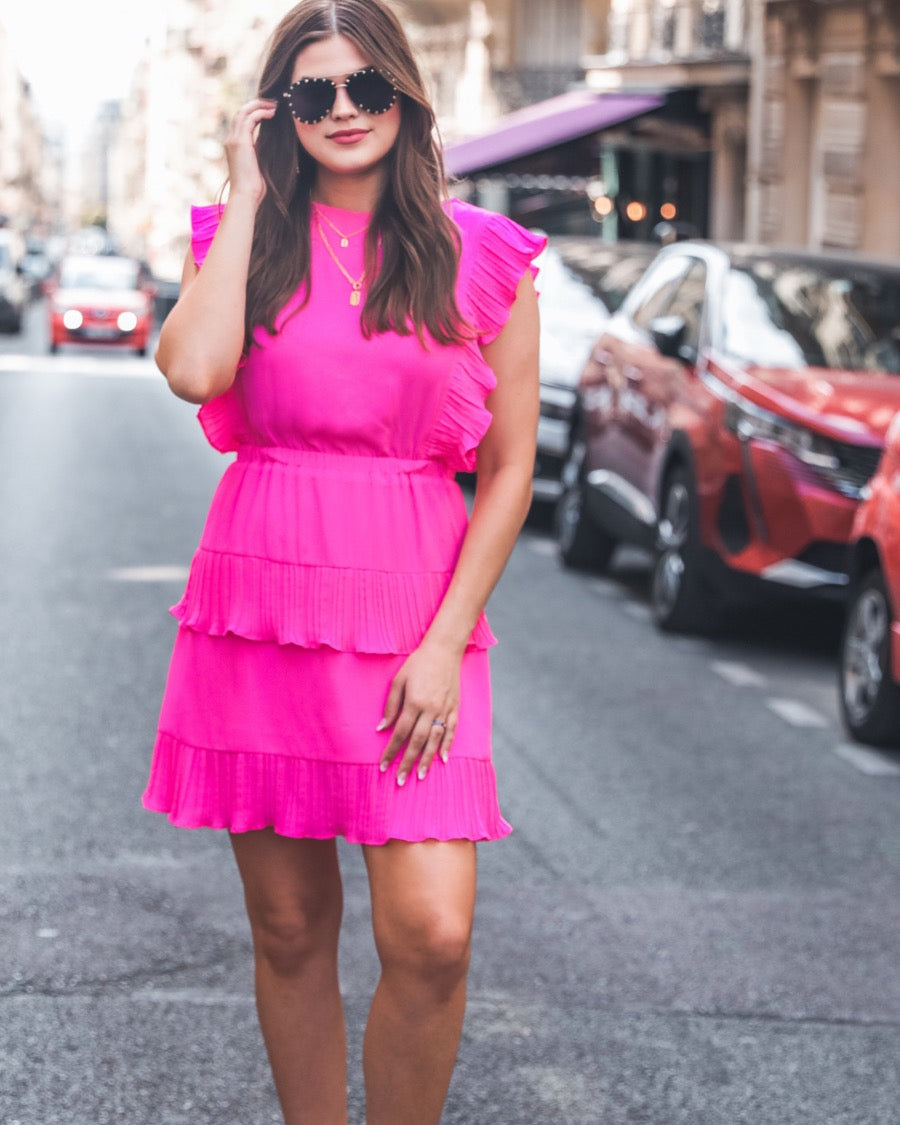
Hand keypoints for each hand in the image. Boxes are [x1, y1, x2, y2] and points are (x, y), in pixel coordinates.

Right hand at [224, 98, 277, 204]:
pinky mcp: (239, 142)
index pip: (242, 121)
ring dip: (260, 105)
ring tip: (275, 105)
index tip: (270, 110)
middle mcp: (230, 139)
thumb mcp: (258, 164)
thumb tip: (272, 144)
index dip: (255, 112)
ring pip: (244, 112)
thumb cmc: (255, 187)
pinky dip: (261, 113)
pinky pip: (249, 119)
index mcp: (234, 145)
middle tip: (274, 103)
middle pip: (241, 112)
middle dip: (257, 104)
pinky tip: (272, 113)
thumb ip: (260, 152)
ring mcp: (233, 139)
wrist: (246, 195)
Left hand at [377, 640, 461, 785]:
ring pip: (435, 740)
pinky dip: (447, 746)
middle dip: (407, 762)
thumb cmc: (417, 663)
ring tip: (420, 775)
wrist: (444, 650)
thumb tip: (382, 728)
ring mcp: (445, 710)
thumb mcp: (398, 680)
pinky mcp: (455, 708)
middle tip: (400, 781)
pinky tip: (443, 759)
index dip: (391, 751)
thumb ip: (391, 705)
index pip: (400, 733)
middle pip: (417, 742)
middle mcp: (430, 709)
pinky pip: (451, 731)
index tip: (384, 766)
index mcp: (414, 702)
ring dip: (427, 759)